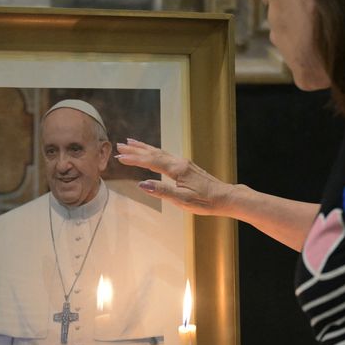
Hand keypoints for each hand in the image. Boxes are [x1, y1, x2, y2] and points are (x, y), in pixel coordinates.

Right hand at [115, 139, 231, 215]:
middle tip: (119, 146)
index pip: (151, 162)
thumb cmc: (205, 201)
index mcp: (177, 170)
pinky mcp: (186, 166)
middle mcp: (179, 162)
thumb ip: (162, 191)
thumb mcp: (182, 200)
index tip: (119, 158)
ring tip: (130, 143)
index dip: (134, 159)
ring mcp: (183, 163)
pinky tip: (151, 152)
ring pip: (159, 152)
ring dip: (144, 148)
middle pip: (153, 153)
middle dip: (135, 150)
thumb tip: (141, 184)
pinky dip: (154, 151)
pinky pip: (165, 155)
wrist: (225, 196)